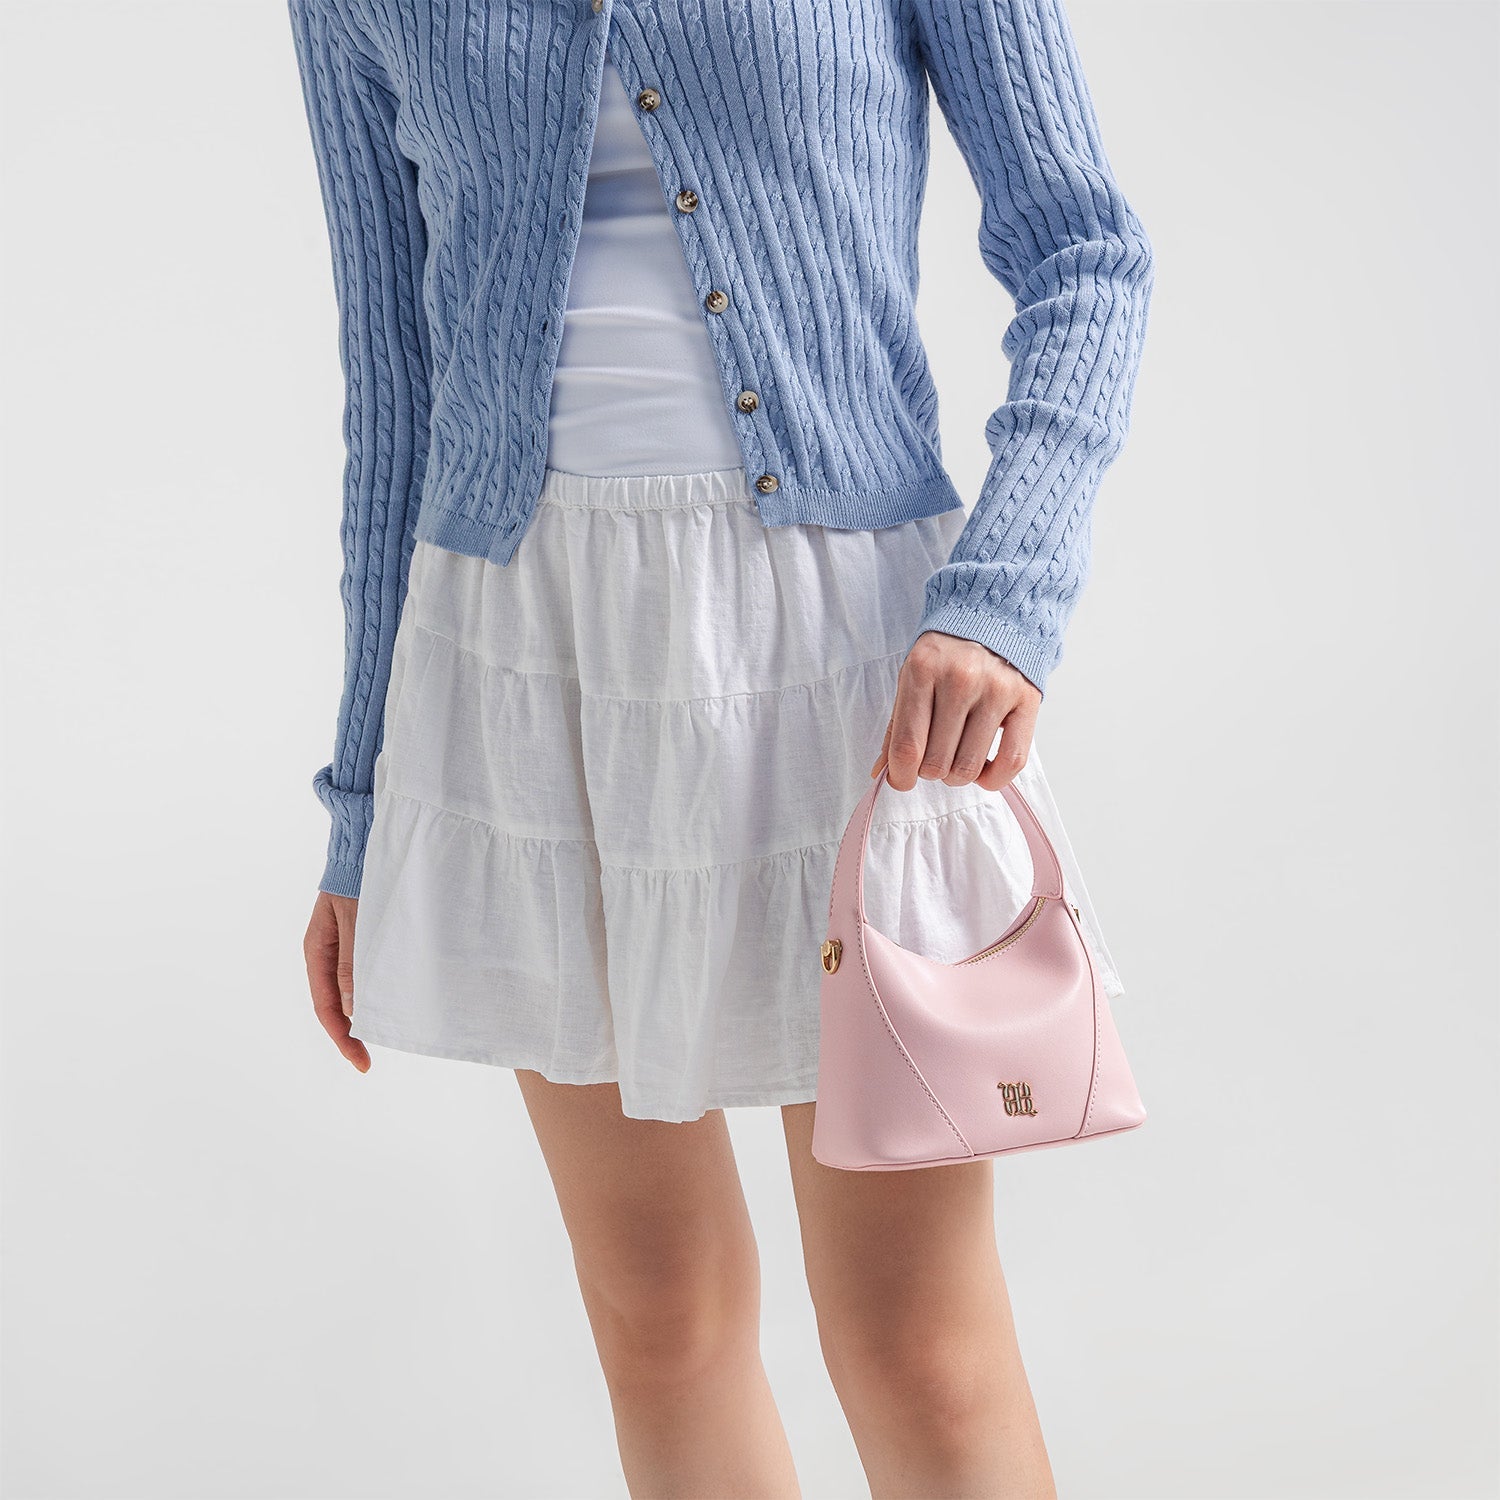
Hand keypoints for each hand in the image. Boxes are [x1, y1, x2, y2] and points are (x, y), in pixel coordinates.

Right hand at [304, 890, 370, 1071]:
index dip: (343, 1037)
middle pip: (334, 1005)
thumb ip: (354, 961)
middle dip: (349, 1034)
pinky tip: (387, 1002)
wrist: (363, 845)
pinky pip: (362, 973)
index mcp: (317, 951)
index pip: (326, 1007)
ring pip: (348, 992)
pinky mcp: (360, 939)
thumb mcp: (357, 920)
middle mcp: (326, 954)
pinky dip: (372, 992)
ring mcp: (342, 947)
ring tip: (381, 1037)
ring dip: (362, 1015)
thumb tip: (352, 1008)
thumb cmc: (359, 877)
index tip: (361, 1061)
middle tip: (367, 1060)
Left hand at [870, 631, 1040, 792]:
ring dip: (958, 776)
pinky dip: (993, 779)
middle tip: (934, 758)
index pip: (908, 744)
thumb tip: (882, 774)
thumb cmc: (946, 655)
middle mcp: (960, 678)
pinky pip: (1011, 761)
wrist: (993, 617)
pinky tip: (983, 772)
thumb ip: (897, 726)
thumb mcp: (913, 677)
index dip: (901, 775)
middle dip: (930, 772)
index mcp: (923, 669)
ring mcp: (996, 689)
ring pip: (969, 767)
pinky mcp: (1026, 700)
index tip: (902, 780)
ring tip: (956, 758)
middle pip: (937, 762)